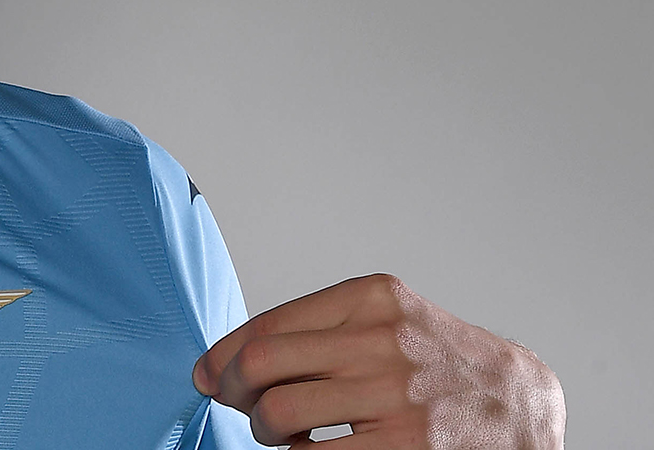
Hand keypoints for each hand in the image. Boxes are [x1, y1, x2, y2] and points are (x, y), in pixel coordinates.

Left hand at [194, 274, 563, 447]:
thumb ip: (313, 332)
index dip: (224, 357)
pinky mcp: (408, 447)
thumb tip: (216, 366)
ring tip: (281, 434)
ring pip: (281, 412)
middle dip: (235, 392)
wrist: (524, 405)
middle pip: (262, 365)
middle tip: (241, 407)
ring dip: (264, 430)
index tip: (211, 375)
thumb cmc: (440, 365)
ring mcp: (397, 395)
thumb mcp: (387, 323)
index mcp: (372, 299)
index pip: (266, 326)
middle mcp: (383, 340)